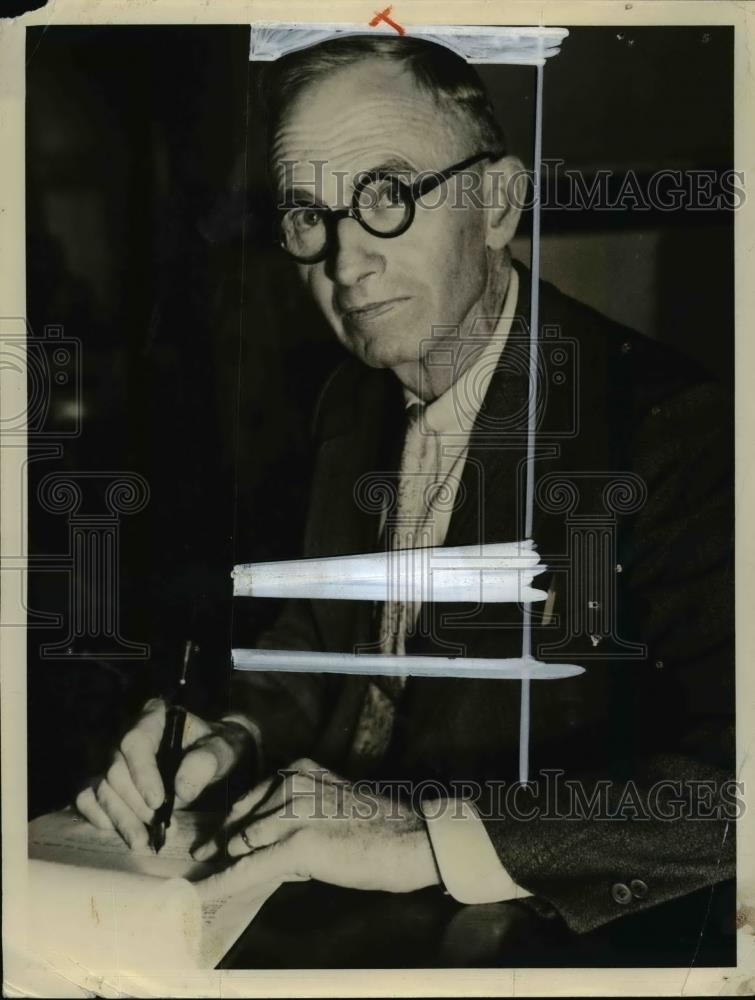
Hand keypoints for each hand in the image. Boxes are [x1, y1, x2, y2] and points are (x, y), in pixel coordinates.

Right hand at [74, 697, 250, 848]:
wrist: (209, 757)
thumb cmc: (214, 748)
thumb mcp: (223, 749)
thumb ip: (206, 762)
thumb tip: (182, 790)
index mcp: (154, 717)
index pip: (135, 740)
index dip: (142, 772)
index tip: (157, 801)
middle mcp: (125, 733)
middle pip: (115, 770)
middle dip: (135, 804)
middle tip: (159, 825)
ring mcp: (111, 757)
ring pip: (100, 788)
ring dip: (121, 818)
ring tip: (143, 841)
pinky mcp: (104, 780)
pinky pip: (86, 798)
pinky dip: (100, 818)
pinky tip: (124, 832)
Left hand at [193, 757, 440, 899]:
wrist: (408, 839)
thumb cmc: (374, 827)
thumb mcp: (328, 806)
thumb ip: (292, 815)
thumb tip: (255, 844)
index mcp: (297, 770)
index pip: (250, 800)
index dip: (230, 826)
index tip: (211, 841)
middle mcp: (290, 783)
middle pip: (240, 820)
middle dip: (226, 844)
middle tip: (211, 860)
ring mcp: (292, 811)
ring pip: (242, 845)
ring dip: (233, 864)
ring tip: (224, 880)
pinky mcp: (296, 843)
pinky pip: (248, 868)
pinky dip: (219, 883)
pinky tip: (197, 895)